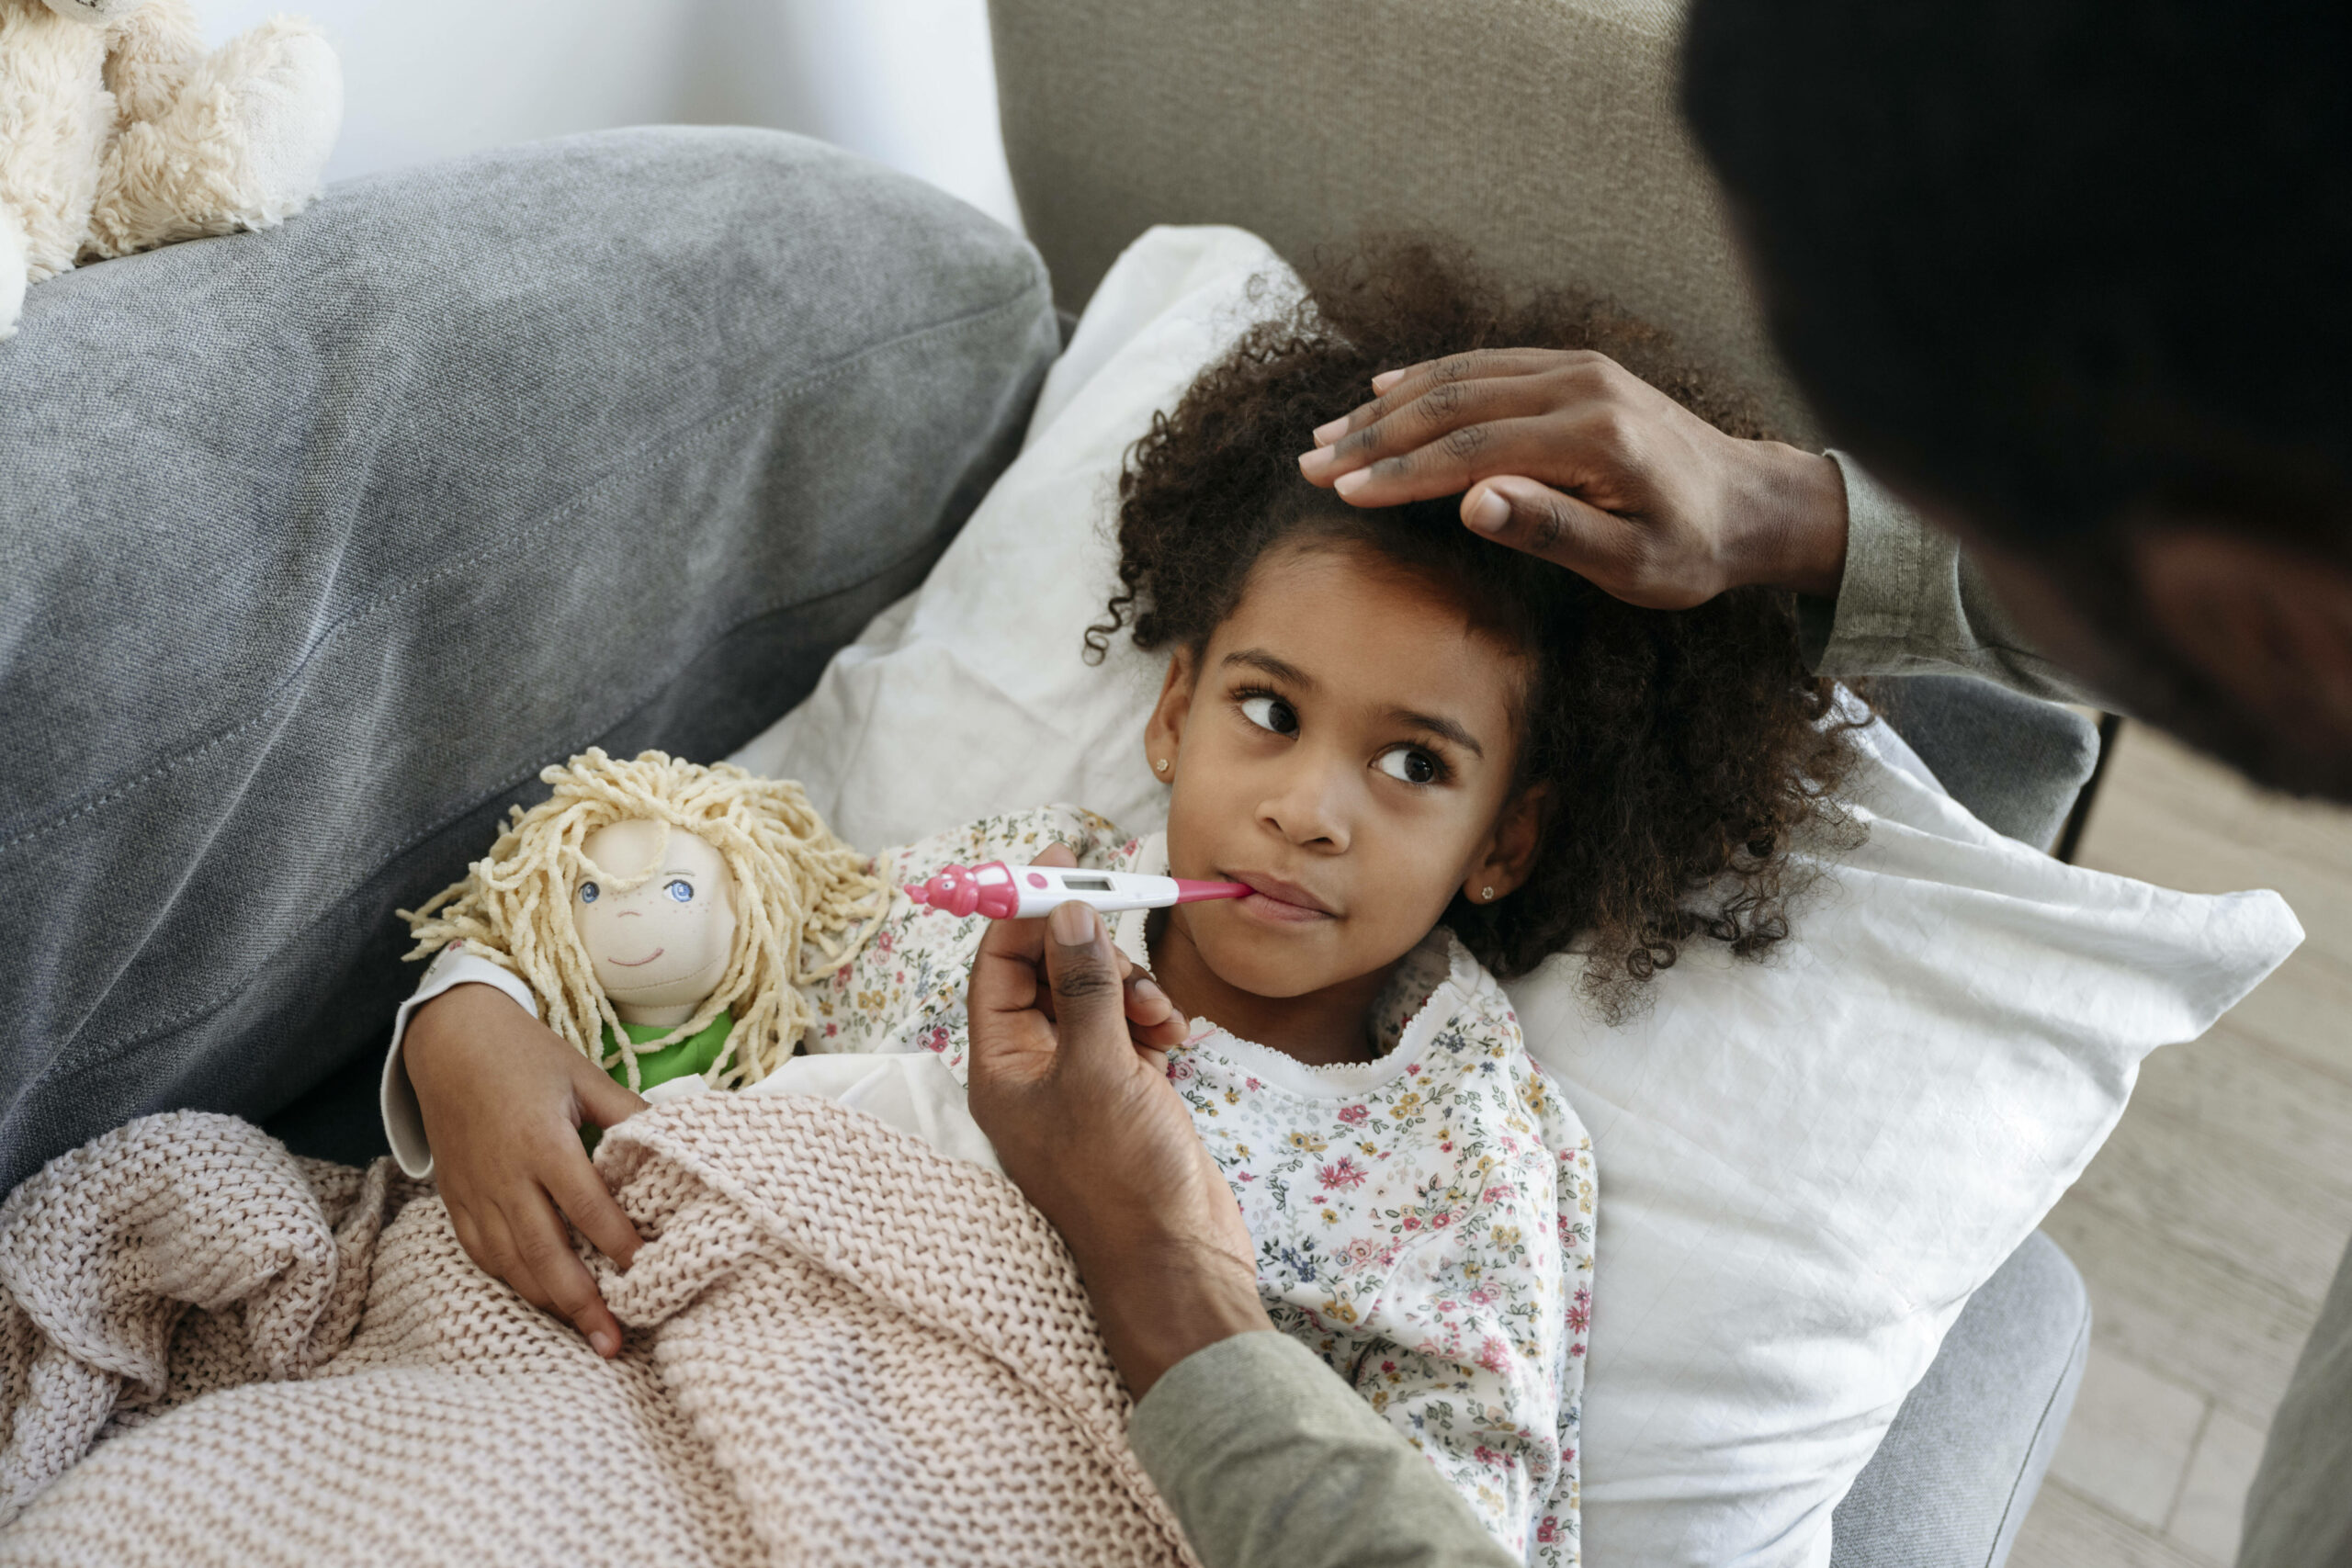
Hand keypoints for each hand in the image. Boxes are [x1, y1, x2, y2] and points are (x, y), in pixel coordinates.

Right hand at [402, 982, 646, 1356]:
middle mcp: (504, 1176)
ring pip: (510, 1262)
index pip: (586, 1206)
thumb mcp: (584, 1075)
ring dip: (548, 1301)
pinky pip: (481, 1253)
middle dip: (581, 1302)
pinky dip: (512, 1280)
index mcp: (541, 1141)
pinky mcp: (454, 1199)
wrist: (450, 1041)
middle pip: (544, 1252)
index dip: (618, 1243)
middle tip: (615, 1342)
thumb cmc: (526, 1055)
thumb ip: (627, 1113)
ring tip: (586, 1333)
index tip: (649, 1271)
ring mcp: (474, 1192)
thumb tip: (674, 1144)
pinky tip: (540, 1299)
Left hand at [964, 856, 1271, 1397]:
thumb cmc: (1123, 1180)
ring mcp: (1081, 1081)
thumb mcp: (1100, 1071)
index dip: (1023, 910)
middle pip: (1047, 974)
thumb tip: (1067, 913)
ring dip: (1130, 986)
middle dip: (1090, 950)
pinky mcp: (1125, 1092)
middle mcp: (1033, 1071)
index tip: (1057, 859)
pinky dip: (1151, 1019)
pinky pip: (1128, 1028)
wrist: (1178, 1263)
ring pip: (1095, 996)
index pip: (997, 967)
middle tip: (1125, 931)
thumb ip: (1084, 987)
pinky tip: (1176, 1035)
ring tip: (1159, 1016)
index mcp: (1000, 1068)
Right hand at [1294, 348, 1849, 606]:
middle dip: (1372, 434)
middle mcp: (1581, 385)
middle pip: (1452, 402)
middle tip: (1307, 461)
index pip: (1469, 449)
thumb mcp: (1632, 563)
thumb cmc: (1694, 547)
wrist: (1755, 501)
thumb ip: (1552, 529)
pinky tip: (1385, 391)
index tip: (1339, 491)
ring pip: (1462, 376)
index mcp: (1591, 437)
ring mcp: (1579, 369)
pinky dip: (1430, 378)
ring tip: (1329, 434)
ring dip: (1388, 405)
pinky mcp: (1578, 369)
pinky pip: (1487, 365)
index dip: (1398, 472)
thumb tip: (1473, 503)